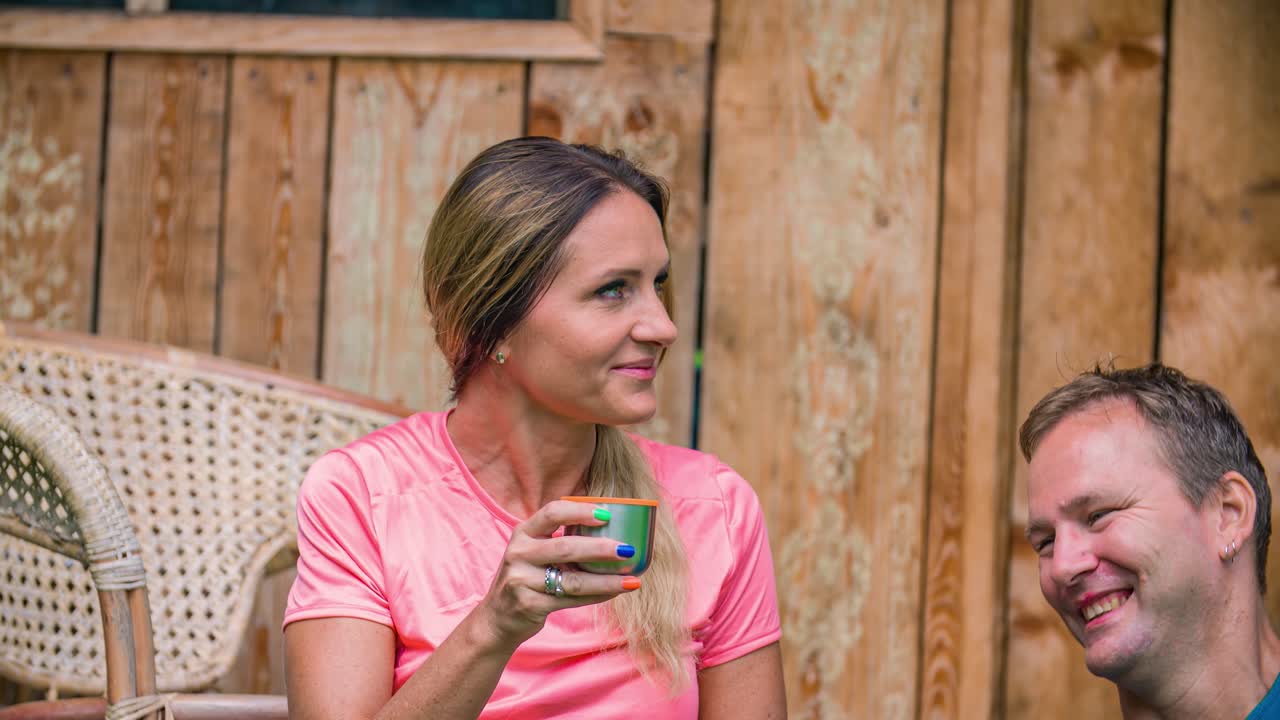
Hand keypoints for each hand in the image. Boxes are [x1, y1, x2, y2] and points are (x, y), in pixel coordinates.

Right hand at [473, 500, 639, 649]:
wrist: (497, 618)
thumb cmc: (526, 578)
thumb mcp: (533, 552)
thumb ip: (559, 539)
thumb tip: (611, 528)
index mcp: (523, 533)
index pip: (552, 512)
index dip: (580, 511)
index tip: (607, 514)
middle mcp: (519, 553)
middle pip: (566, 546)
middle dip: (601, 548)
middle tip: (628, 550)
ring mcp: (521, 580)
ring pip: (573, 579)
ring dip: (606, 580)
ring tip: (632, 580)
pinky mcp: (529, 605)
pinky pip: (571, 599)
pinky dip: (597, 596)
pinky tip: (615, 592)